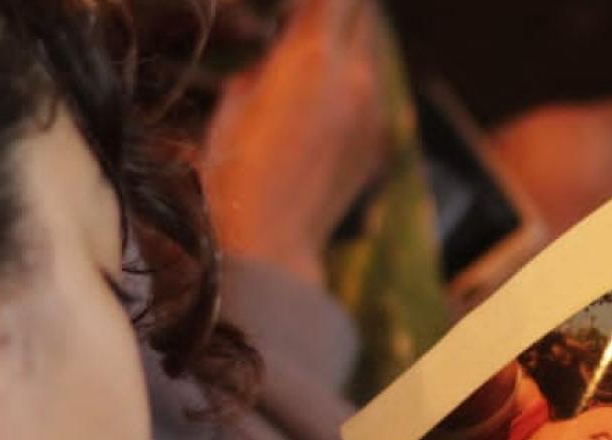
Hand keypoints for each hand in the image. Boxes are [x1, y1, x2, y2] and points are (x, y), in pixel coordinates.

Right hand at [202, 0, 386, 285]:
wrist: (273, 243)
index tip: (292, 6)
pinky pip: (372, 92)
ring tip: (312, 55)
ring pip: (370, 49)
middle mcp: (355, 76)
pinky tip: (323, 100)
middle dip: (337, 7)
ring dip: (346, 40)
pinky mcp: (379, 141)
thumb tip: (274, 54)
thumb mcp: (232, 104)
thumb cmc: (234, 174)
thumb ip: (262, 66)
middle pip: (362, 11)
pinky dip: (352, 81)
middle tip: (306, 16)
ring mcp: (374, 110)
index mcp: (312, 57)